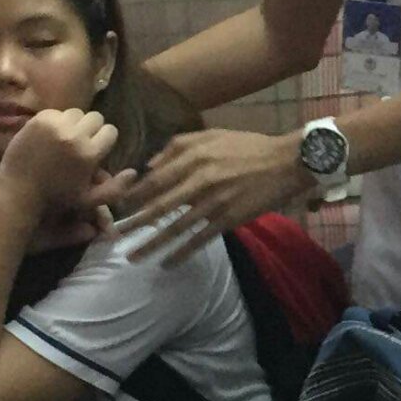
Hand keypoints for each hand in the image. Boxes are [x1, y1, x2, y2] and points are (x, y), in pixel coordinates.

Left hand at [0, 107, 131, 218]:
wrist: (18, 189)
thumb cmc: (56, 198)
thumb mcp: (89, 199)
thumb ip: (114, 189)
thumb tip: (134, 172)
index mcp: (90, 154)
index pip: (110, 131)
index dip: (104, 140)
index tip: (95, 148)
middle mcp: (75, 136)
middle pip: (95, 117)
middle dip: (90, 129)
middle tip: (80, 141)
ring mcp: (55, 125)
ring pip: (76, 112)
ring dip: (73, 123)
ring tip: (64, 137)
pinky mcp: (39, 119)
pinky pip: (56, 112)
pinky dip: (55, 121)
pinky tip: (48, 136)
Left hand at [104, 129, 307, 263]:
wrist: (287, 162)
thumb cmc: (248, 146)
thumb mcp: (211, 135)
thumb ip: (178, 145)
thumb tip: (150, 165)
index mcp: (193, 158)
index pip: (154, 180)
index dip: (133, 196)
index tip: (117, 207)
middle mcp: (199, 180)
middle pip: (158, 206)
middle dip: (133, 223)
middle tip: (112, 236)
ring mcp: (213, 202)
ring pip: (175, 227)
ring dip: (151, 244)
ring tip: (132, 257)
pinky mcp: (228, 219)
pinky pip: (199, 239)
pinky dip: (182, 253)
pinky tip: (167, 264)